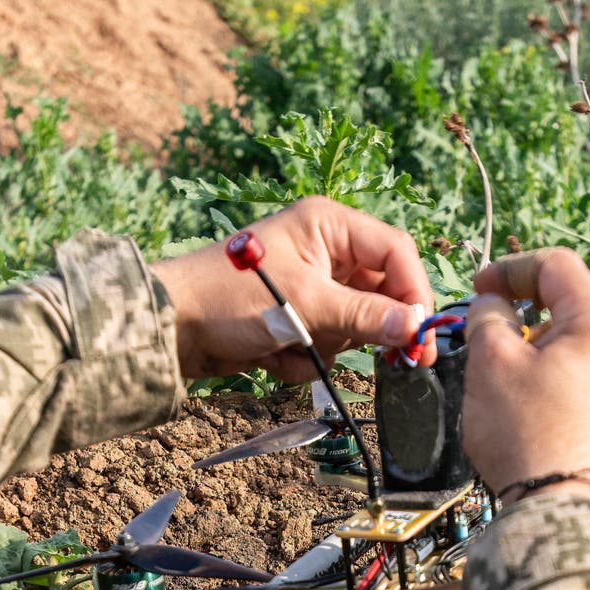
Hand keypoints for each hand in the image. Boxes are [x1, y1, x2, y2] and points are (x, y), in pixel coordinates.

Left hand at [153, 197, 435, 382]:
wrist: (169, 328)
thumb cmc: (227, 299)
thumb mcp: (304, 305)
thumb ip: (364, 317)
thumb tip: (414, 329)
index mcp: (329, 225)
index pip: (395, 254)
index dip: (414, 294)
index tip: (420, 336)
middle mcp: (325, 250)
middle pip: (380, 293)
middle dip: (367, 329)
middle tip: (392, 364)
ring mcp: (310, 285)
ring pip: (353, 325)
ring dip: (326, 345)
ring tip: (290, 346)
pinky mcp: (296, 317)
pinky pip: (325, 344)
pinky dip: (303, 357)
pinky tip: (271, 355)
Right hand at [462, 249, 589, 503]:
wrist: (561, 514)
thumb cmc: (528, 438)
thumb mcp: (491, 363)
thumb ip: (488, 317)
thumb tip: (492, 305)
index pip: (556, 267)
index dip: (510, 269)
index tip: (480, 287)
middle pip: (571, 307)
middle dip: (525, 317)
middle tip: (489, 339)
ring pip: (579, 345)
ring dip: (540, 351)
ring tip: (508, 383)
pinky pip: (589, 379)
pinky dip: (558, 379)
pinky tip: (532, 408)